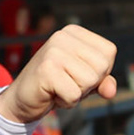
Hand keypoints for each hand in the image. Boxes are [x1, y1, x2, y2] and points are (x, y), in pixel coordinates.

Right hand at [0, 24, 118, 123]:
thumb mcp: (85, 82)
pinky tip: (52, 94)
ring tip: (59, 88)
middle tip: (67, 82)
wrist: (22, 100)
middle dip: (89, 84)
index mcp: (74, 32)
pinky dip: (67, 101)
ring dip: (77, 93)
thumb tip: (111, 90)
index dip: (100, 71)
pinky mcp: (46, 69)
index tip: (77, 73)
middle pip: (102, 66)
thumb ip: (103, 82)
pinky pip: (74, 94)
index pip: (109, 52)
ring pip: (90, 80)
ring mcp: (53, 51)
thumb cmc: (57, 87)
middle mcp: (63, 36)